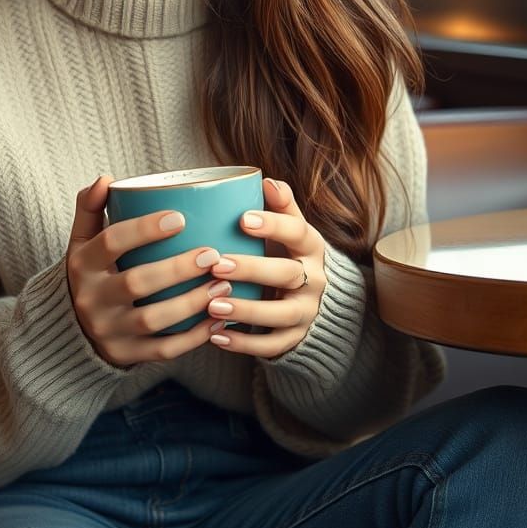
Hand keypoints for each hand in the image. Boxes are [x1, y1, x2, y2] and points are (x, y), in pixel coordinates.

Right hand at [66, 175, 226, 367]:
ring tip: (223, 285)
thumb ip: (90, 208)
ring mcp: (109, 331)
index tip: (180, 217)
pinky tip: (218, 320)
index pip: (111, 242)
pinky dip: (193, 337)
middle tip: (213, 253)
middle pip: (136, 282)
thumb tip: (107, 179)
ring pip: (153, 320)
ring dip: (191, 303)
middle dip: (177, 269)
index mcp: (83, 265)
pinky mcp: (126, 355)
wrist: (70, 329)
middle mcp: (92, 299)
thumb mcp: (80, 241)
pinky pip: (163, 350)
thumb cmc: (90, 273)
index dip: (144, 229)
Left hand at [205, 177, 326, 357]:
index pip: (298, 232)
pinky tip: (215, 336)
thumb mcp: (290, 230)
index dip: (273, 225)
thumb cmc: (288, 254)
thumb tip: (267, 181)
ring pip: (280, 315)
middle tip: (216, 264)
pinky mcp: (295, 338)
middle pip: (286, 274)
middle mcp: (314, 280)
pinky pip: (272, 345)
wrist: (314, 299)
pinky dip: (244, 344)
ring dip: (246, 310)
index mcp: (311, 247)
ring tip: (211, 305)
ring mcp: (306, 312)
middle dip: (252, 269)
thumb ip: (281, 207)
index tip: (242, 219)